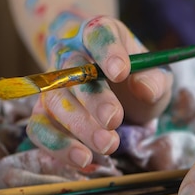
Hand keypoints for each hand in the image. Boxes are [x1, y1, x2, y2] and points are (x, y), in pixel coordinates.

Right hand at [26, 15, 172, 167]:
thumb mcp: (155, 74)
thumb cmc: (137, 76)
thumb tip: (145, 89)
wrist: (115, 85)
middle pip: (72, 71)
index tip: (121, 72)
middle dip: (93, 98)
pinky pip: (39, 129)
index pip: (98, 34)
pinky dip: (58, 147)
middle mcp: (70, 55)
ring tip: (108, 146)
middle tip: (113, 120)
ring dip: (80, 127)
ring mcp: (53, 85)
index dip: (107, 52)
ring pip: (55, 102)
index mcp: (99, 33)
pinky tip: (85, 160)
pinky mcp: (43, 113)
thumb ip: (154, 80)